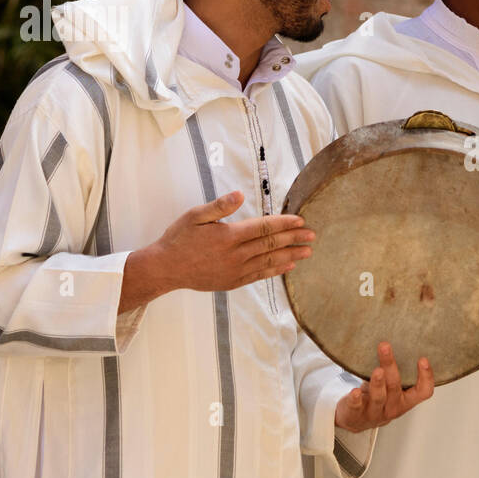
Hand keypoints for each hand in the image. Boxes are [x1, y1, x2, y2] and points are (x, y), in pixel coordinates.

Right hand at [119, 191, 313, 311]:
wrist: (165, 269)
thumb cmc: (178, 239)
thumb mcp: (195, 216)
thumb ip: (219, 206)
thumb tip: (238, 195)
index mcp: (228, 236)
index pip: (263, 228)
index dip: (284, 223)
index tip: (300, 220)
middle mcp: (235, 255)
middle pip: (271, 244)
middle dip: (294, 238)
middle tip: (313, 235)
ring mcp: (235, 271)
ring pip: (269, 261)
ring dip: (291, 255)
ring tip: (308, 251)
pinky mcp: (233, 282)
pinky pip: (260, 275)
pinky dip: (276, 270)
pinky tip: (288, 266)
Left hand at [335, 342, 434, 431]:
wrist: (357, 421)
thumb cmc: (378, 398)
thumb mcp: (392, 388)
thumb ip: (396, 371)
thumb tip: (398, 336)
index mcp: (405, 401)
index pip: (423, 392)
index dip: (426, 377)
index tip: (423, 359)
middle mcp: (392, 408)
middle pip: (395, 388)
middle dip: (390, 367)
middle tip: (386, 347)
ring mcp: (374, 412)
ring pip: (378, 397)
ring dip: (378, 383)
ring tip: (377, 370)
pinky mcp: (356, 414)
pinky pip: (356, 407)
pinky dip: (356, 399)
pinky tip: (355, 391)